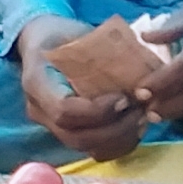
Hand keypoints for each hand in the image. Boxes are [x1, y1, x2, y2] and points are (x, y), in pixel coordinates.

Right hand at [14, 16, 148, 160]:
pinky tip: (134, 128)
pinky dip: (116, 144)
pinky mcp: (64, 132)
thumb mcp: (80, 33)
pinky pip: (91, 149)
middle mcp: (38, 110)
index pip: (64, 111)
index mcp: (37, 81)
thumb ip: (104, 52)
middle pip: (77, 137)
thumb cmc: (62, 34)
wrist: (41, 42)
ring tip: (142, 119)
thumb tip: (145, 64)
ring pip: (85, 148)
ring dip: (119, 139)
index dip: (98, 111)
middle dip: (115, 129)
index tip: (125, 98)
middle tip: (142, 111)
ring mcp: (49, 125)